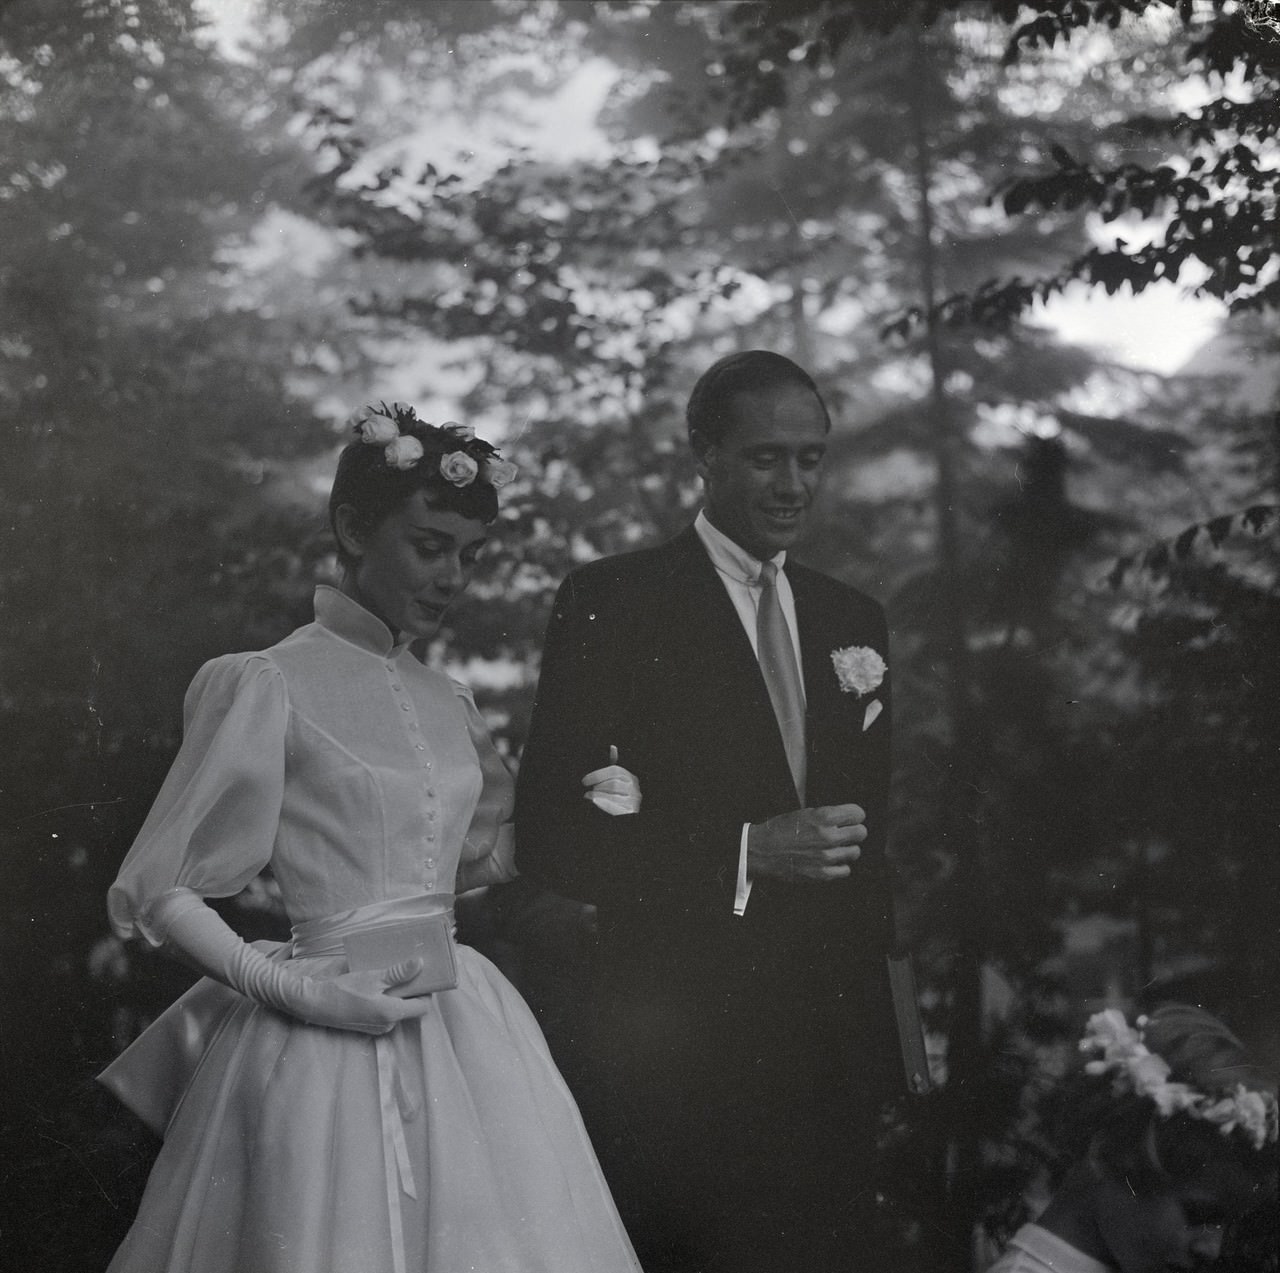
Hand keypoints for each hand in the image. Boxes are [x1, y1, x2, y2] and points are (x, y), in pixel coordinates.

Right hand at [295, 959, 436, 1033]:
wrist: (315, 1004)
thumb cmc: (344, 991)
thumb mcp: (373, 978)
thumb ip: (398, 973)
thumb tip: (420, 964)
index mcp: (392, 1013)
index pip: (423, 1006)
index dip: (426, 991)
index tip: (422, 976)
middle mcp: (388, 1024)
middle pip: (411, 1008)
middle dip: (411, 991)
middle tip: (406, 972)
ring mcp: (378, 1027)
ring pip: (398, 1009)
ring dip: (398, 995)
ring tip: (391, 976)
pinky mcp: (368, 1025)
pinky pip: (386, 1012)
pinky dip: (386, 1000)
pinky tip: (377, 986)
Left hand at [582, 744, 640, 815]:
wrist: (623, 815)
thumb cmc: (616, 797)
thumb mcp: (615, 780)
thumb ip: (613, 765)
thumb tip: (612, 747)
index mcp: (631, 777)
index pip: (615, 770)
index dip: (597, 775)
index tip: (584, 781)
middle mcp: (635, 789)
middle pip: (613, 783)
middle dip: (598, 787)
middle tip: (588, 791)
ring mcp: (634, 801)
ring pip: (613, 795)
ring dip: (597, 795)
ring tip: (589, 796)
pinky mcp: (631, 812)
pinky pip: (615, 807)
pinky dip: (604, 804)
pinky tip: (594, 802)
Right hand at [746, 804, 866, 882]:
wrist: (761, 851)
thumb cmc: (780, 830)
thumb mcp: (804, 813)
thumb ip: (828, 816)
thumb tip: (848, 818)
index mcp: (823, 817)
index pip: (858, 814)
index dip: (854, 816)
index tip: (850, 819)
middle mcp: (827, 836)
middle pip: (861, 833)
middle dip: (853, 832)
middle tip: (844, 834)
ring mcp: (826, 857)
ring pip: (855, 852)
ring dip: (846, 850)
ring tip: (834, 848)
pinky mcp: (822, 874)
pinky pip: (845, 870)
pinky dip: (839, 866)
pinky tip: (829, 861)